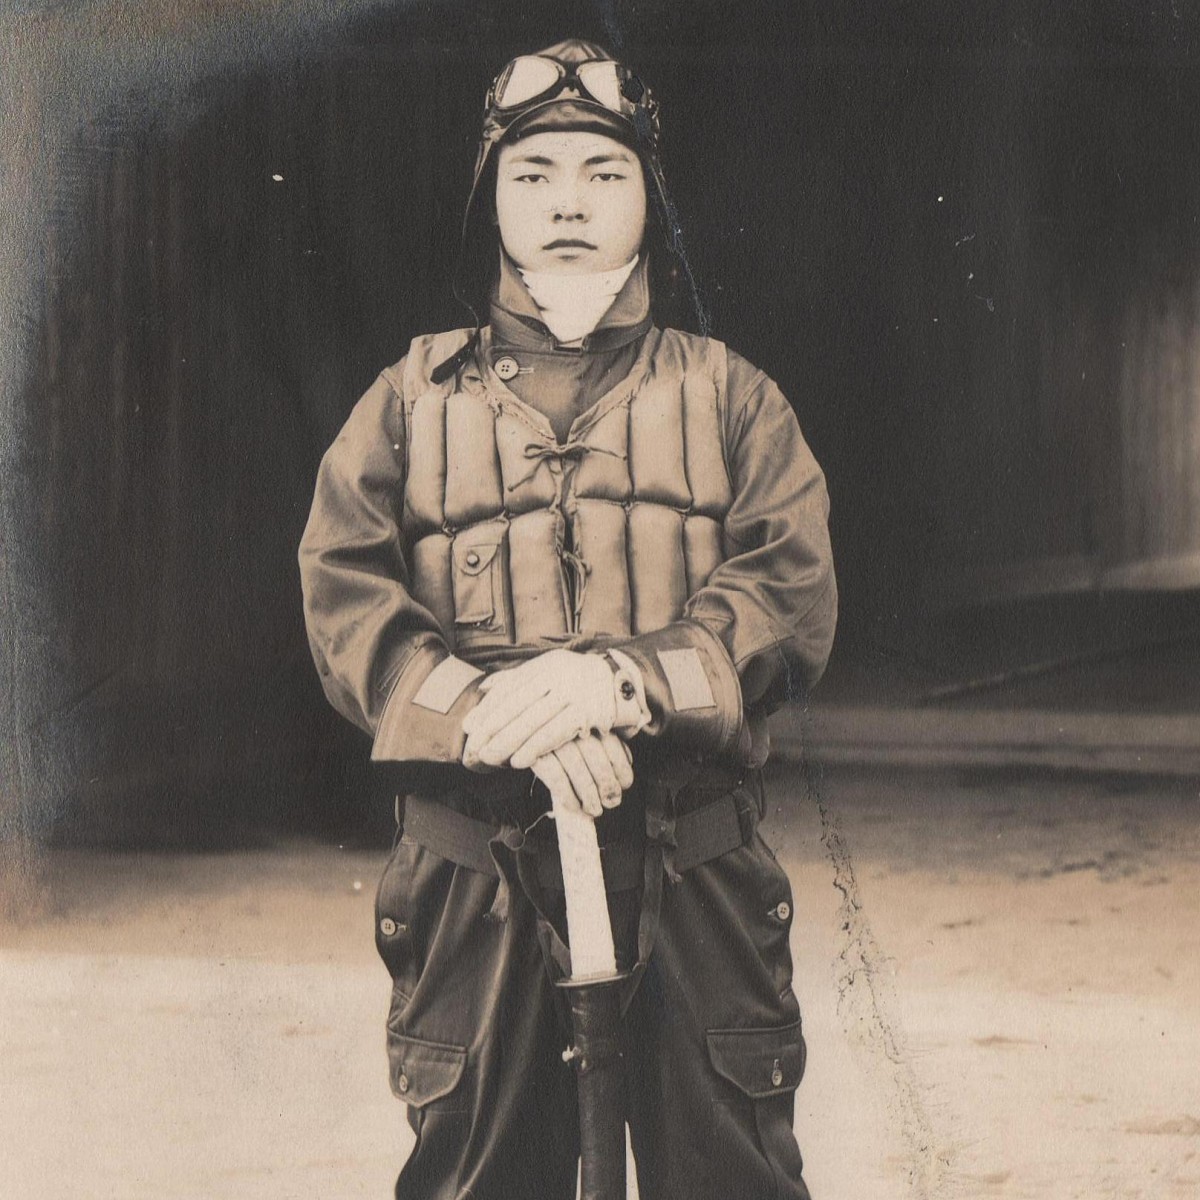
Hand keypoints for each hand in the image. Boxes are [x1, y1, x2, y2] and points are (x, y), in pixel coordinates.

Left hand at [462, 649, 636, 769]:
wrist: (626, 683)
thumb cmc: (582, 683)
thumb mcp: (551, 672)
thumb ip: (519, 679)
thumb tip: (486, 688)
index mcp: (546, 665)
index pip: (510, 688)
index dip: (488, 709)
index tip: (469, 727)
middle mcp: (558, 675)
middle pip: (517, 704)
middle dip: (492, 728)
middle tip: (474, 747)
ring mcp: (574, 692)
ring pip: (533, 720)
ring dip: (509, 742)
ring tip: (491, 757)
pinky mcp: (588, 711)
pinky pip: (556, 732)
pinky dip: (536, 747)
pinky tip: (520, 760)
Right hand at [531, 732, 634, 817]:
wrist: (522, 726)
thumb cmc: (562, 732)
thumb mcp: (585, 727)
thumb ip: (607, 739)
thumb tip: (626, 761)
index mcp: (589, 717)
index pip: (612, 746)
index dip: (622, 769)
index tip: (625, 784)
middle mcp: (573, 727)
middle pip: (598, 762)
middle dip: (608, 787)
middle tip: (612, 802)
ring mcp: (553, 740)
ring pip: (579, 773)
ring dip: (590, 797)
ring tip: (595, 810)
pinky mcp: (536, 754)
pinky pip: (557, 780)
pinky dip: (568, 797)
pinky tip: (574, 807)